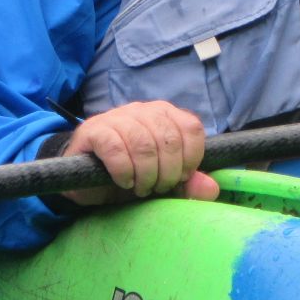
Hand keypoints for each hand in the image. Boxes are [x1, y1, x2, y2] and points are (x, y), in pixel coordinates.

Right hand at [55, 101, 218, 205]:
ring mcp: (117, 117)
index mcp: (166, 115)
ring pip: (143, 143)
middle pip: (168, 139)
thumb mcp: (163, 182)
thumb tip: (211, 189)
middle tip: (158, 189)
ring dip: (146, 174)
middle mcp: (143, 110)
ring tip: (142, 188)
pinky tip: (125, 182)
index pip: (191, 128)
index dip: (192, 158)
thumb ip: (188, 184)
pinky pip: (115, 147)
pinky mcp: (94, 130)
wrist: (87, 178)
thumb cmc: (131, 175)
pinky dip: (124, 170)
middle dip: (168, 172)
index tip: (182, 178)